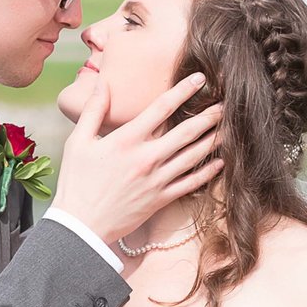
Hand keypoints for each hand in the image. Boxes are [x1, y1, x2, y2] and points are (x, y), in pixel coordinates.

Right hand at [52, 76, 222, 244]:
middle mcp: (146, 158)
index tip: (200, 79)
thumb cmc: (76, 183)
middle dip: (209, 115)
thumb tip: (103, 82)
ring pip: (194, 156)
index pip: (161, 108)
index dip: (183, 90)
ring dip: (214, 139)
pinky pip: (191, 184)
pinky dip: (207, 172)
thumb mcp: (78, 142)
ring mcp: (156, 180)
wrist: (81, 226)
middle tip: (226, 102)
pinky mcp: (160, 199)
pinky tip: (220, 162)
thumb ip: (93, 110)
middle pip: (187, 131)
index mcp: (126, 140)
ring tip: (230, 127)